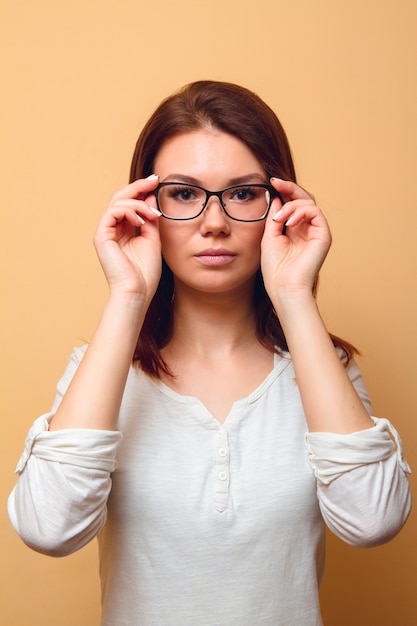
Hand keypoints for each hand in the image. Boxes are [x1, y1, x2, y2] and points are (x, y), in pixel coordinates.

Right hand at [93, 175, 161, 302]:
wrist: (137, 291)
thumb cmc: (145, 272)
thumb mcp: (153, 239)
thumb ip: (150, 218)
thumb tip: (151, 196)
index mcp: (123, 230)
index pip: (130, 203)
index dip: (142, 190)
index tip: (157, 181)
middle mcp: (112, 229)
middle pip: (121, 197)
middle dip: (139, 187)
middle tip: (154, 180)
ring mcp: (105, 232)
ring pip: (118, 202)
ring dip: (138, 203)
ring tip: (152, 214)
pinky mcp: (101, 236)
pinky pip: (113, 211)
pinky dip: (129, 210)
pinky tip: (141, 220)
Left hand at [261, 178, 331, 300]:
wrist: (284, 286)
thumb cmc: (275, 268)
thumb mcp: (269, 236)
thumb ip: (274, 216)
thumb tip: (278, 196)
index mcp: (294, 229)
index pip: (293, 203)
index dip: (285, 191)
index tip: (271, 183)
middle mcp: (307, 228)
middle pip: (304, 198)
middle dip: (290, 188)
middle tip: (276, 183)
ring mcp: (316, 231)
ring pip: (309, 203)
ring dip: (291, 205)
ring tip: (278, 219)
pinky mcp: (324, 235)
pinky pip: (316, 212)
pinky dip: (301, 212)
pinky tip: (288, 223)